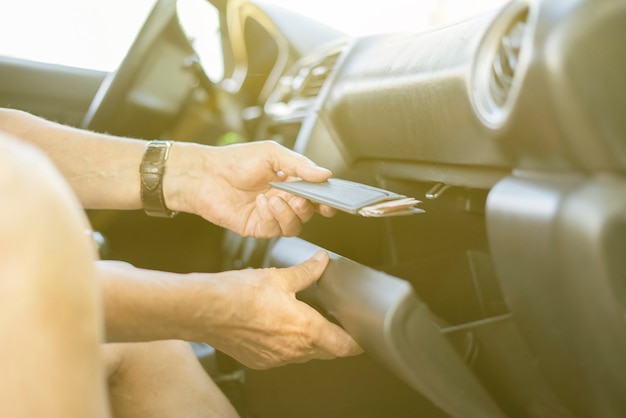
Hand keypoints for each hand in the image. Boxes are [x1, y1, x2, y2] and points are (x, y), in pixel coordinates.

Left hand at [166, 140, 335, 237]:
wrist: (206, 175)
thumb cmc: (234, 161)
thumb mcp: (272, 154)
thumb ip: (300, 165)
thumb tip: (324, 174)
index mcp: (289, 181)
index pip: (314, 194)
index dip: (324, 200)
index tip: (328, 201)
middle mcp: (282, 200)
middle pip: (308, 212)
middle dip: (306, 206)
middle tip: (297, 197)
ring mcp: (270, 215)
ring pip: (294, 226)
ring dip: (288, 213)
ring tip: (274, 199)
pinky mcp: (258, 227)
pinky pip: (275, 230)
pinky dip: (271, 217)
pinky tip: (260, 203)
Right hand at [192, 251, 362, 368]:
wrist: (204, 310)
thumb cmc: (237, 294)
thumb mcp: (279, 277)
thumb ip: (307, 271)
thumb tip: (322, 261)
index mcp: (305, 329)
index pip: (343, 346)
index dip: (355, 342)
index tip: (360, 337)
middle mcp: (293, 349)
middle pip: (326, 352)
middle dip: (333, 340)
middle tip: (333, 323)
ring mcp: (276, 358)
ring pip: (305, 356)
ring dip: (310, 343)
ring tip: (303, 321)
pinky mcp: (260, 361)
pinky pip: (283, 357)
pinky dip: (288, 346)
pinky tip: (278, 327)